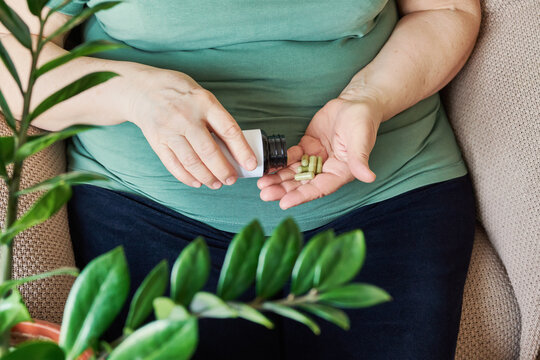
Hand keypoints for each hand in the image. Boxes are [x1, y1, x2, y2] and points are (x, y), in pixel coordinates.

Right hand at [123, 65, 256, 188]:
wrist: (141, 89)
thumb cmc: (180, 93)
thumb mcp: (202, 96)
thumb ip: (216, 119)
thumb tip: (235, 149)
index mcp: (204, 102)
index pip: (228, 130)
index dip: (242, 150)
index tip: (251, 164)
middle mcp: (186, 116)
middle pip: (209, 151)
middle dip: (224, 170)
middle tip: (231, 179)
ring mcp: (169, 130)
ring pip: (192, 162)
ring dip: (207, 177)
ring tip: (216, 183)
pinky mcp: (157, 141)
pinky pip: (173, 165)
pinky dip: (187, 177)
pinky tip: (197, 182)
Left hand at [257, 96, 381, 208]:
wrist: (355, 103)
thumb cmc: (363, 122)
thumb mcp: (361, 140)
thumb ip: (360, 159)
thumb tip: (369, 177)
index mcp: (340, 172)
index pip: (319, 188)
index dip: (301, 196)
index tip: (284, 203)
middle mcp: (326, 169)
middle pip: (302, 184)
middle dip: (284, 189)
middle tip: (264, 193)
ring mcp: (315, 159)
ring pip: (294, 173)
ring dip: (278, 178)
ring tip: (262, 183)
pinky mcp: (308, 147)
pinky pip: (292, 157)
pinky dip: (280, 161)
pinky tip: (269, 164)